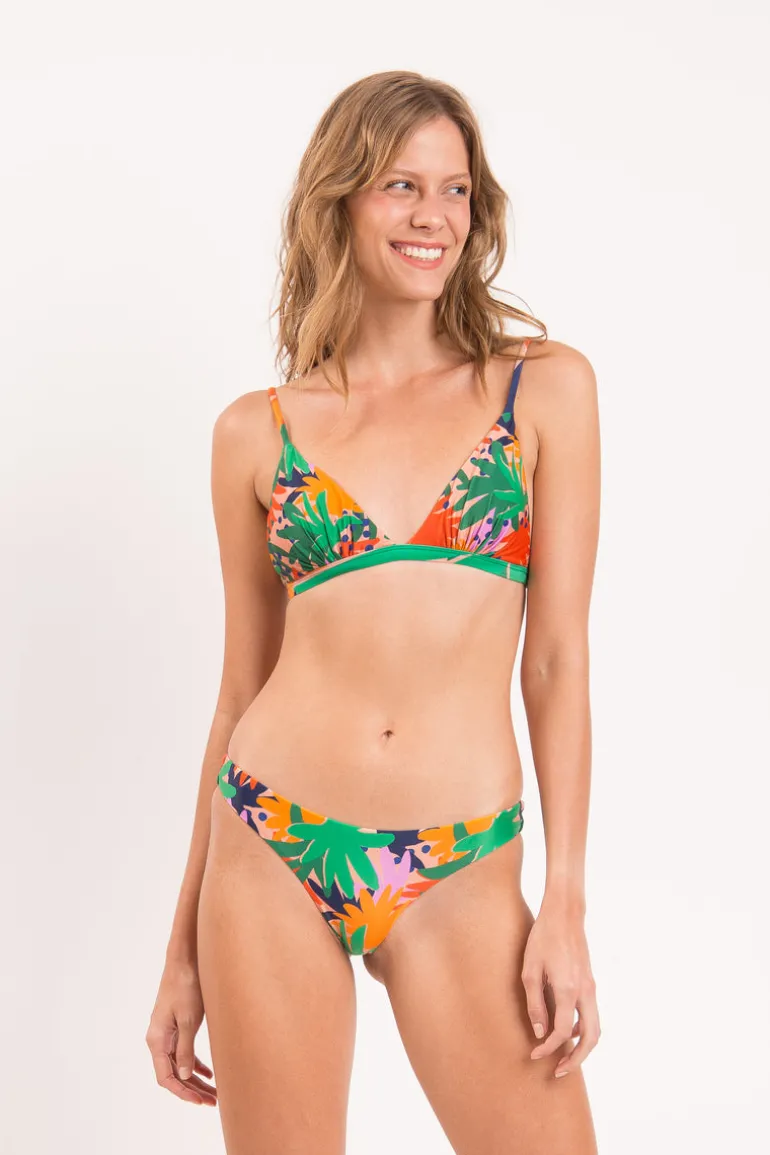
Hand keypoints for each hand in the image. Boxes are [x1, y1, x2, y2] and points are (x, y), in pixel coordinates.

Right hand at [145, 959, 217, 1105]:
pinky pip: (184, 1052)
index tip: (200, 1101)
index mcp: (157, 1039)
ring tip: (214, 1093)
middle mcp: (159, 1039)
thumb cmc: (186, 986)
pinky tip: (210, 1074)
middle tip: (213, 1102)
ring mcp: (167, 1032)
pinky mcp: (177, 1025)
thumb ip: (185, 1048)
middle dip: (193, 1090)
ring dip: (196, 1080)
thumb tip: (184, 1075)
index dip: (182, 1092)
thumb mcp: (189, 1019)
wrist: (185, 959)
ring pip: (180, 1065)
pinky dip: (196, 1064)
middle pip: (173, 1074)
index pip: (166, 1077)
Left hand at [520, 902, 599, 1078]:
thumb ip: (534, 1003)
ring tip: (566, 1059)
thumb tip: (540, 1032)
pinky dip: (584, 1030)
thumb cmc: (543, 937)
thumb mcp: (530, 970)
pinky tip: (566, 1031)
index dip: (548, 1048)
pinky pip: (592, 1014)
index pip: (561, 1032)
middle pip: (591, 1038)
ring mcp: (591, 987)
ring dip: (584, 1048)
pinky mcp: (590, 982)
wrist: (565, 913)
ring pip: (596, 1028)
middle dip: (577, 1060)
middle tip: (559, 1072)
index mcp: (568, 990)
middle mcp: (585, 992)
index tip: (534, 1055)